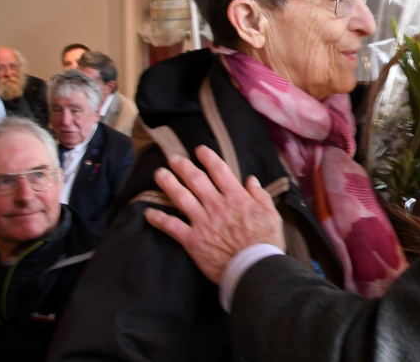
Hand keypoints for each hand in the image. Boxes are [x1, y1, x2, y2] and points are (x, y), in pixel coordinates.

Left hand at [144, 145, 285, 283]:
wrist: (254, 268)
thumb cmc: (266, 242)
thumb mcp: (271, 214)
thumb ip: (260, 195)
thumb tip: (250, 179)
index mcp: (236, 197)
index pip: (219, 171)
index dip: (207, 157)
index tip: (199, 150)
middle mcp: (217, 205)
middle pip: (196, 179)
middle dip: (182, 166)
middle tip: (173, 158)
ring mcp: (203, 222)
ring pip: (181, 197)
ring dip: (168, 184)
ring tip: (159, 174)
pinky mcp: (193, 240)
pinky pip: (171, 226)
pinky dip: (158, 219)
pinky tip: (148, 213)